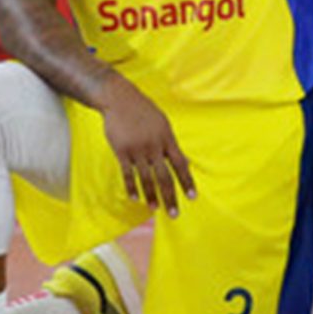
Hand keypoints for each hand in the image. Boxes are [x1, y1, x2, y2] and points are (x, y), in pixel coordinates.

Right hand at [101, 77, 193, 217]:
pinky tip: (136, 198)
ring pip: (146, 178)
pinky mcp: (122, 151)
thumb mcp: (162, 124)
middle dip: (170, 196)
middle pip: (165, 176)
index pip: (181, 165)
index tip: (192, 197)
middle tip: (174, 213)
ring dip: (151, 196)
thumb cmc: (144, 111)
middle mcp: (155, 146)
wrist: (120, 99)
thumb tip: (183, 162)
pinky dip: (132, 187)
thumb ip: (170, 144)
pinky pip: (128, 173)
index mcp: (168, 139)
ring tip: (155, 209)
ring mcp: (138, 149)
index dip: (187, 182)